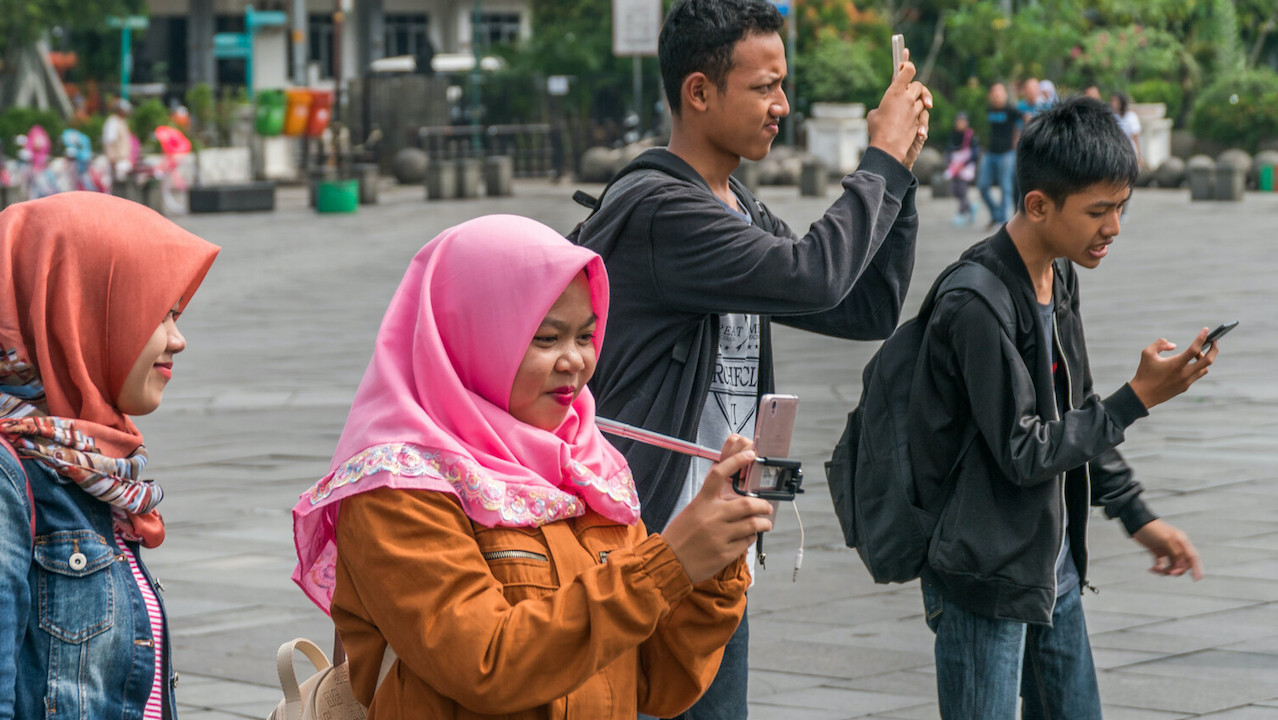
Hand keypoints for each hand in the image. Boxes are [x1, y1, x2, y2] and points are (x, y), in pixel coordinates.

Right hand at [660, 435, 774, 583]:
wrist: (668, 562)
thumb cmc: (681, 535)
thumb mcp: (693, 510)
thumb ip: (711, 498)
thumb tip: (730, 482)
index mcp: (701, 502)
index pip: (719, 474)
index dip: (736, 460)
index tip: (750, 454)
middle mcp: (711, 517)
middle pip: (746, 503)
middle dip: (762, 504)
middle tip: (766, 507)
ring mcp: (719, 536)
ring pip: (752, 524)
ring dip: (763, 522)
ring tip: (764, 523)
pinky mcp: (724, 553)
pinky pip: (747, 541)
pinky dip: (752, 537)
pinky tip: (749, 536)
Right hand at [866, 52, 932, 168]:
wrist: (888, 148)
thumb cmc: (877, 130)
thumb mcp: (874, 114)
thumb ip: (882, 107)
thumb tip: (884, 110)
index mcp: (894, 92)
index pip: (908, 70)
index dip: (907, 66)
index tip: (905, 65)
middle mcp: (908, 98)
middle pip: (918, 85)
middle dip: (914, 88)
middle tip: (908, 92)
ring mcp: (915, 110)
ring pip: (922, 101)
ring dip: (918, 103)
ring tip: (909, 109)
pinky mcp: (919, 121)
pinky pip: (922, 115)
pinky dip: (918, 117)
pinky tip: (910, 123)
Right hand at [1128, 328, 1218, 408]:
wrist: (1142, 395)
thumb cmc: (1144, 373)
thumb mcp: (1147, 353)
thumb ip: (1160, 344)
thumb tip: (1173, 345)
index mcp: (1176, 364)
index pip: (1194, 349)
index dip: (1201, 338)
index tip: (1206, 329)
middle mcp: (1184, 374)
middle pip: (1208, 360)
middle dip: (1214, 349)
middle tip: (1214, 341)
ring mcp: (1186, 382)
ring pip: (1204, 369)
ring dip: (1204, 359)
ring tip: (1196, 354)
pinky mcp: (1185, 387)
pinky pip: (1196, 375)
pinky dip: (1196, 368)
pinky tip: (1189, 364)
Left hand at [1132, 519, 1202, 579]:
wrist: (1136, 523)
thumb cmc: (1152, 529)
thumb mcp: (1165, 539)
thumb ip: (1175, 552)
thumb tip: (1181, 565)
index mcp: (1182, 541)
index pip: (1193, 556)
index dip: (1197, 568)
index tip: (1196, 579)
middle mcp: (1177, 546)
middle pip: (1183, 564)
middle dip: (1177, 570)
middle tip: (1169, 573)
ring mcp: (1168, 549)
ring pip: (1172, 566)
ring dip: (1166, 571)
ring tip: (1156, 570)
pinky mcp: (1158, 552)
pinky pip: (1162, 565)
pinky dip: (1158, 569)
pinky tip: (1151, 569)